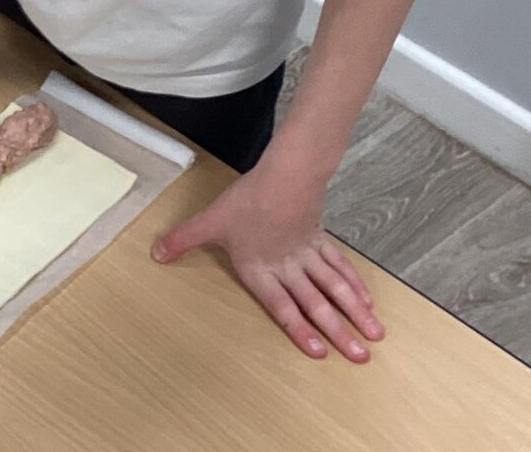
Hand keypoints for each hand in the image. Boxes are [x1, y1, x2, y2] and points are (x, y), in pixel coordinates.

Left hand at [151, 154, 384, 362]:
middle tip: (360, 356)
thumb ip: (183, 240)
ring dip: (355, 312)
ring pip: (335, 288)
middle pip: (316, 303)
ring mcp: (307, 254)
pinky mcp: (319, 240)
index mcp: (260, 269)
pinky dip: (355, 284)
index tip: (320, 351)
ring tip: (375, 335)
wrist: (284, 174)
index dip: (299, 329)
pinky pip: (340, 266)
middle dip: (338, 331)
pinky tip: (368, 301)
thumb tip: (156, 254)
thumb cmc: (247, 200)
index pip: (281, 305)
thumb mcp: (209, 221)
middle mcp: (288, 267)